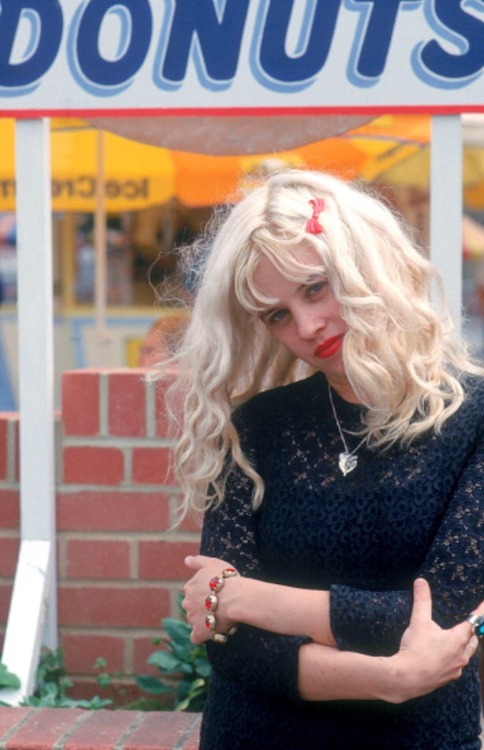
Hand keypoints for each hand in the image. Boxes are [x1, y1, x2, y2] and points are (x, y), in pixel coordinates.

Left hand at [182, 555, 239, 643]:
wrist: (236, 598)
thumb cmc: (227, 579)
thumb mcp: (212, 563)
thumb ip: (197, 561)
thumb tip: (186, 560)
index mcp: (189, 587)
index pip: (193, 592)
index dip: (205, 594)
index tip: (217, 594)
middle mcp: (187, 603)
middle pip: (193, 607)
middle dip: (203, 607)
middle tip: (220, 606)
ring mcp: (192, 619)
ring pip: (195, 621)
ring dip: (205, 620)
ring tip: (221, 618)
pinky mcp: (199, 632)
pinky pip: (196, 637)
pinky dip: (202, 636)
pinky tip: (212, 632)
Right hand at [387, 579, 480, 703]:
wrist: (407, 678)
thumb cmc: (416, 648)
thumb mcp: (418, 621)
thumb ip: (422, 600)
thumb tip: (421, 581)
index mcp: (458, 639)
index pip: (474, 622)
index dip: (480, 612)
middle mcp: (462, 655)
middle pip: (473, 640)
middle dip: (473, 631)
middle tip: (471, 622)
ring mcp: (456, 668)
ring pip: (467, 654)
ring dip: (466, 645)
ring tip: (459, 639)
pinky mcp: (448, 678)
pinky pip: (458, 665)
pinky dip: (456, 657)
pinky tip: (446, 656)